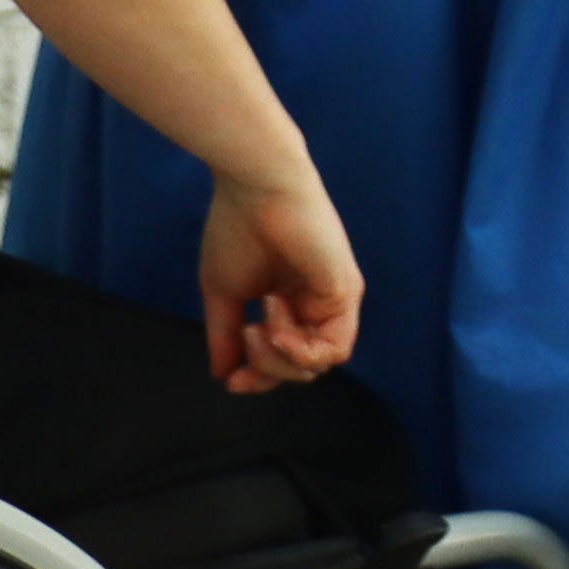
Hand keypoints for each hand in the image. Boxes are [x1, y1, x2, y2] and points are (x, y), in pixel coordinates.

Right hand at [201, 170, 361, 390]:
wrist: (255, 187)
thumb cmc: (237, 227)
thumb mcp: (224, 294)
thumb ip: (226, 336)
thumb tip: (222, 375)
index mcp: (291, 301)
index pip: (284, 358)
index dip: (259, 376)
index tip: (232, 381)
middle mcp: (317, 303)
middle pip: (302, 367)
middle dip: (268, 369)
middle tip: (246, 338)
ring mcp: (335, 299)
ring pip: (319, 364)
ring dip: (282, 359)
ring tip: (259, 327)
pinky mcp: (346, 292)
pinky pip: (333, 349)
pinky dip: (300, 348)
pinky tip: (275, 318)